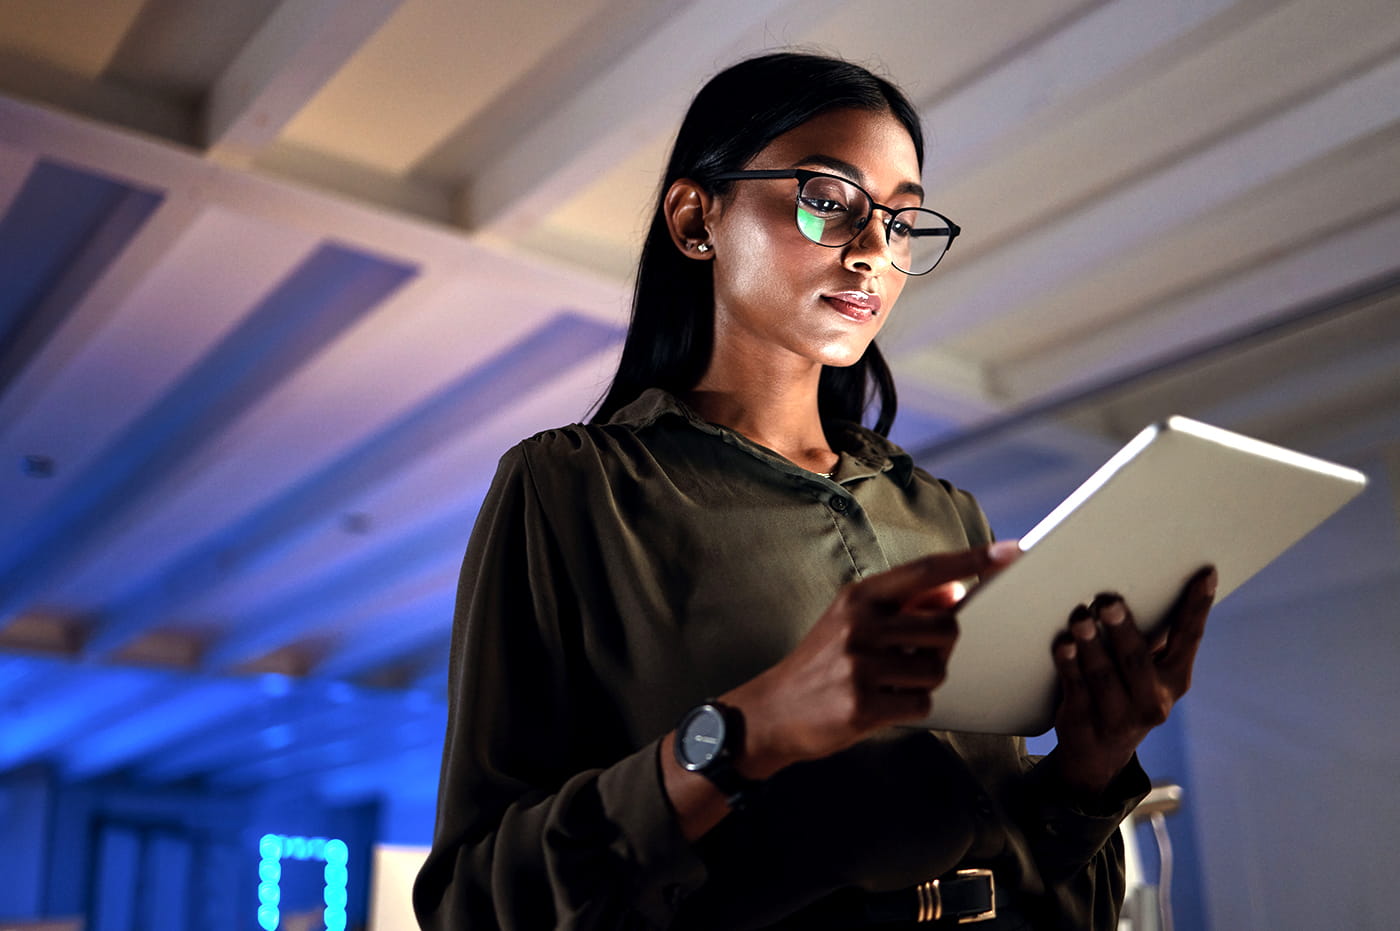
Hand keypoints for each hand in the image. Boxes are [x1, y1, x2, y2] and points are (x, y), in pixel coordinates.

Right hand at [724, 541, 1019, 779]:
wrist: (772, 710)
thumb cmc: (822, 664)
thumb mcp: (853, 623)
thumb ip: (903, 607)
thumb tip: (953, 595)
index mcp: (859, 597)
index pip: (927, 571)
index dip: (972, 561)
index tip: (1010, 552)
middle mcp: (860, 625)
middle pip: (946, 627)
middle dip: (941, 646)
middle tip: (909, 657)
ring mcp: (860, 665)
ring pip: (937, 669)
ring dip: (924, 681)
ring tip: (889, 683)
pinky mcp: (863, 705)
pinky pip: (921, 704)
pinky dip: (911, 707)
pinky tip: (881, 705)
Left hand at [1051, 566, 1216, 794]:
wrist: (1097, 754)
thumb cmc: (1124, 690)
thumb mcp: (1146, 670)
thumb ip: (1149, 636)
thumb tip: (1139, 578)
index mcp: (1175, 679)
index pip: (1189, 638)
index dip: (1198, 606)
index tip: (1205, 573)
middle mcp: (1153, 700)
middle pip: (1137, 660)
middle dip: (1122, 628)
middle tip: (1108, 601)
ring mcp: (1119, 716)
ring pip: (1104, 676)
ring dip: (1090, 644)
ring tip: (1079, 617)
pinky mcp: (1085, 722)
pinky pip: (1076, 689)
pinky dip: (1068, 665)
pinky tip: (1062, 644)